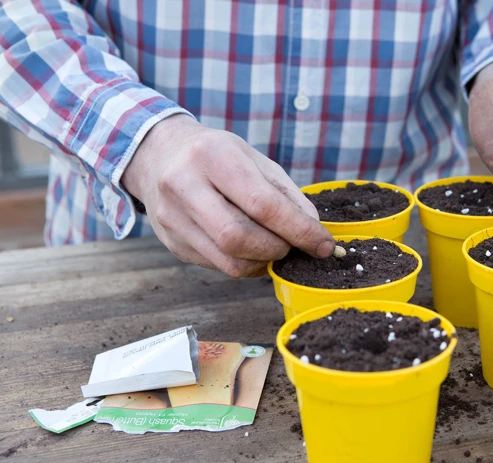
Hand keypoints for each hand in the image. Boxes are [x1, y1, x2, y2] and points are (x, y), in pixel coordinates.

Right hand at [122, 115, 334, 277]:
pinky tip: (252, 251)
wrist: (159, 155)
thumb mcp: (255, 160)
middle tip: (294, 246)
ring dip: (263, 262)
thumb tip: (315, 234)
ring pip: (229, 261)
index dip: (299, 230)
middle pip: (239, 238)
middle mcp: (184, 185)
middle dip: (278, 249)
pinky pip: (219, 267)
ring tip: (274, 248)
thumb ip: (287, 196)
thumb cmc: (218, 157)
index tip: (323, 245)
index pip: (262, 204)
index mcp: (212, 156)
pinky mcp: (172, 244)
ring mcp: (172, 218)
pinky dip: (245, 265)